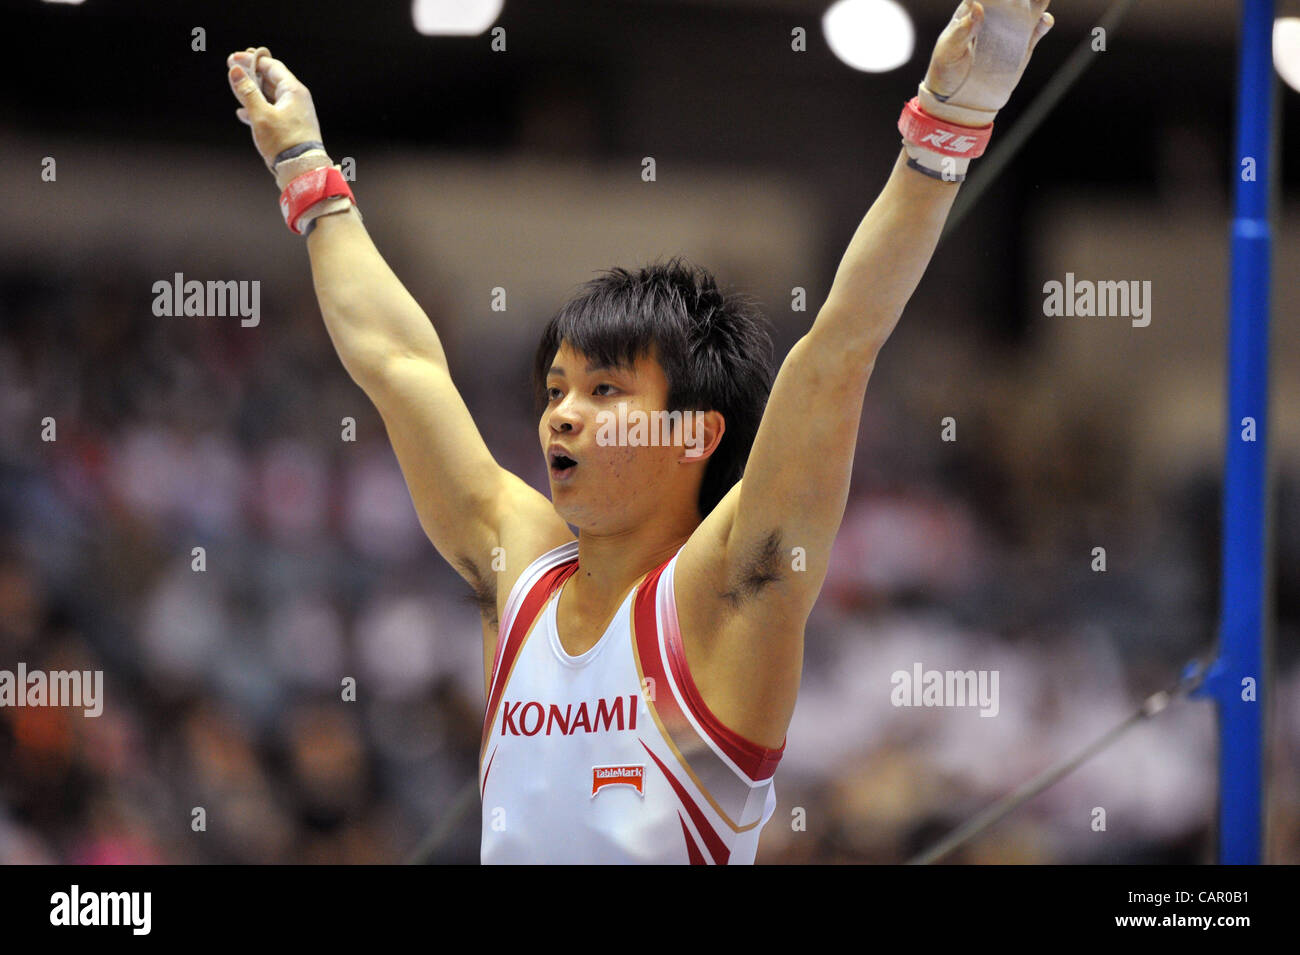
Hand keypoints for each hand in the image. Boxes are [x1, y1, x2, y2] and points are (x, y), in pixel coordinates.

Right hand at [226, 47, 324, 171]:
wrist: (301, 170)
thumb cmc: (284, 142)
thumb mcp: (260, 115)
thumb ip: (247, 91)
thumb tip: (234, 70)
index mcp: (293, 91)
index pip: (272, 66)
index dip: (252, 60)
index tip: (233, 58)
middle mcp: (296, 99)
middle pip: (271, 79)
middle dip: (251, 74)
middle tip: (232, 69)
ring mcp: (294, 114)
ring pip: (270, 97)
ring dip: (252, 93)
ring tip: (235, 89)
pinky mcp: (290, 127)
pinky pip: (272, 112)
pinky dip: (258, 110)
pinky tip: (243, 114)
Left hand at [921, 0, 1053, 125]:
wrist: (960, 99)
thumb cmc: (947, 70)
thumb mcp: (948, 51)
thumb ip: (962, 30)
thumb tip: (978, 7)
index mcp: (973, 9)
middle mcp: (995, 14)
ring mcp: (1011, 28)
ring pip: (1030, 6)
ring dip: (1037, 0)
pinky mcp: (1024, 44)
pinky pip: (1039, 28)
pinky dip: (1045, 22)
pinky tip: (1044, 21)